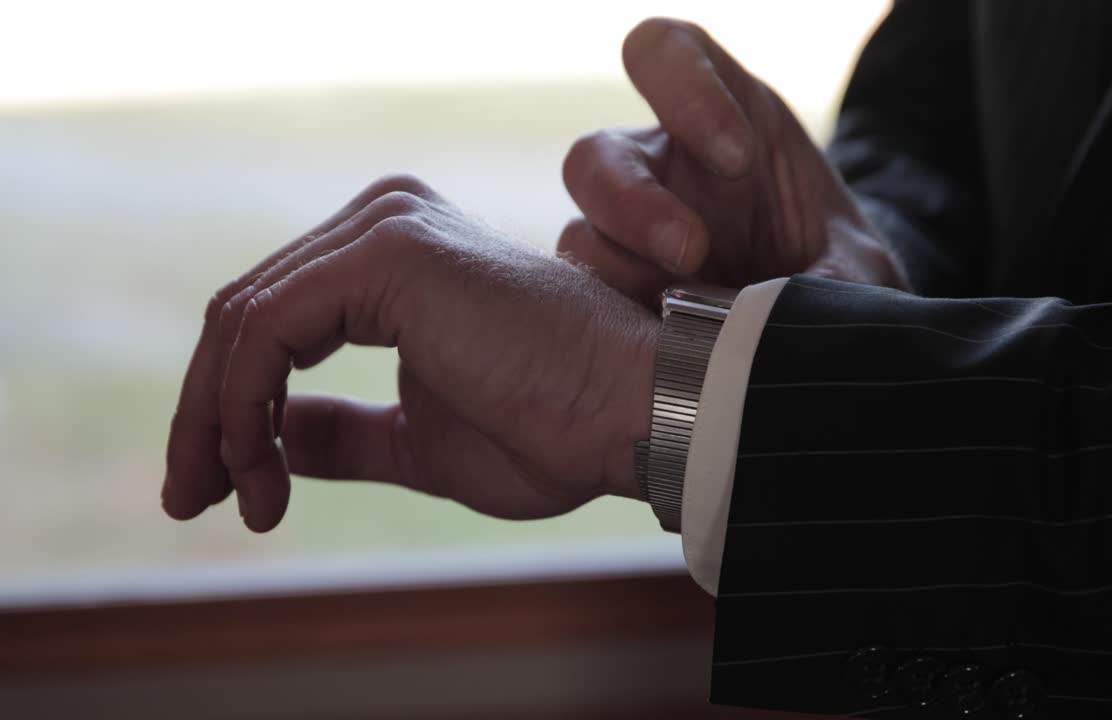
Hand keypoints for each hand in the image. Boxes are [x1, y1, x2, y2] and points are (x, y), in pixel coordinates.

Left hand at [163, 175, 655, 531]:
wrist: (634, 414)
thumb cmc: (556, 429)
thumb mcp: (422, 443)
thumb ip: (347, 434)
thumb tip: (277, 435)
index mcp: (394, 256)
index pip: (274, 320)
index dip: (229, 408)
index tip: (227, 493)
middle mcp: (383, 219)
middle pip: (244, 314)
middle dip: (207, 418)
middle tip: (193, 502)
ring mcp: (384, 227)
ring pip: (241, 320)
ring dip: (218, 422)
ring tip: (236, 501)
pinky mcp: (387, 252)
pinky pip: (266, 330)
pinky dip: (241, 405)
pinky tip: (261, 472)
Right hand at [557, 18, 906, 299]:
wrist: (826, 334)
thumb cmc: (841, 275)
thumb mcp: (859, 271)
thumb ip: (832, 283)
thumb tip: (779, 322)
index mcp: (726, 119)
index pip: (669, 55)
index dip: (687, 90)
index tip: (738, 159)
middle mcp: (663, 170)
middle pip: (596, 157)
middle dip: (634, 203)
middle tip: (690, 251)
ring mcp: (631, 239)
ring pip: (582, 238)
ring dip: (622, 275)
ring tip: (677, 311)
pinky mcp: (620, 298)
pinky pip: (591, 306)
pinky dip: (622, 326)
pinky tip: (666, 345)